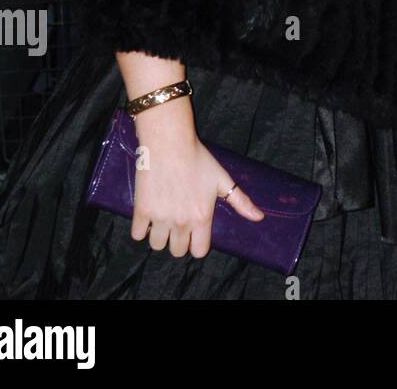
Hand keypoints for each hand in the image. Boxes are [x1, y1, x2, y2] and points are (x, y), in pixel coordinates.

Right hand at [131, 119, 263, 259]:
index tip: (196, 234)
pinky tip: (149, 216)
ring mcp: (160, 219)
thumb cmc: (198, 160)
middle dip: (179, 241)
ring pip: (157, 245)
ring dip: (160, 236)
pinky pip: (137, 235)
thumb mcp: (223, 180)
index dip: (198, 244)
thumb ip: (241, 202)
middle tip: (180, 224)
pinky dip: (142, 229)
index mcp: (202, 217)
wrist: (169, 145)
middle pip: (177, 251)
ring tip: (165, 219)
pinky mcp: (142, 212)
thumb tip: (259, 217)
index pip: (199, 252)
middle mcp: (181, 222)